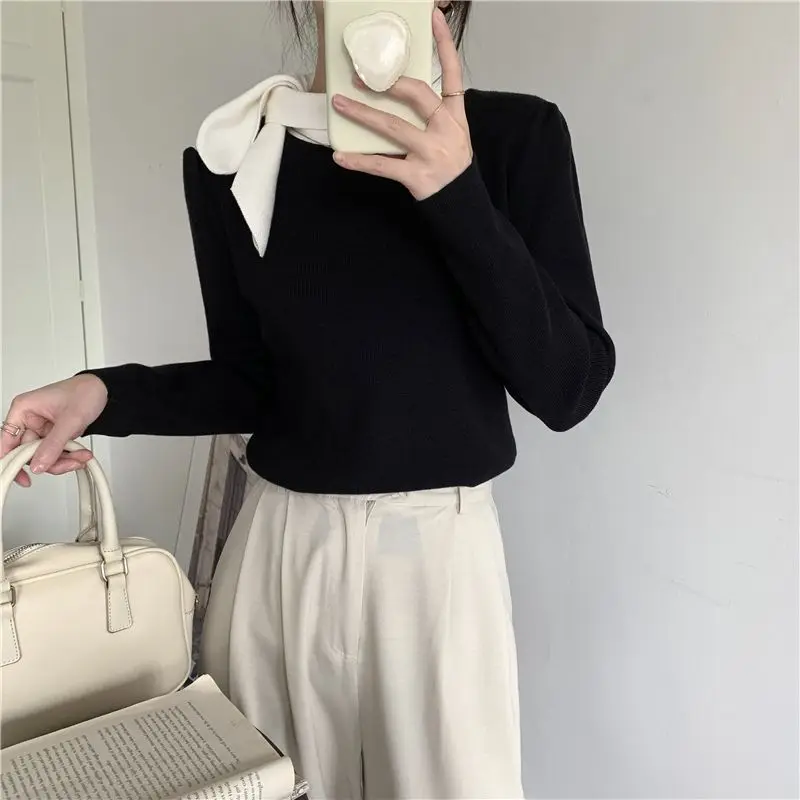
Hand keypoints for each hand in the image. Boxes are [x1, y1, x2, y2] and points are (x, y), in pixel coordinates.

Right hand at [1, 374, 107, 486]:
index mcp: (23, 409)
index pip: (6, 441)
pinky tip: (80, 454)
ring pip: (43, 456)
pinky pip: (54, 453)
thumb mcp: (70, 419)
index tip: (23, 478)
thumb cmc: (85, 392)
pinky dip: (68, 456)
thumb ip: (53, 444)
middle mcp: (29, 420)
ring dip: (63, 460)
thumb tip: (38, 465)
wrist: (103, 391)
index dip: (10, 461)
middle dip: (50, 461)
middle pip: (27, 453)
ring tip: (81, 456)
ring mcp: (41, 429)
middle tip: (69, 462)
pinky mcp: (53, 435)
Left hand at [331, 8, 471, 200]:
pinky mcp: (417, 176)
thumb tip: (401, 90)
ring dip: (362, 114)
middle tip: (359, 76)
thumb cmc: (452, 168)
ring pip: (392, 127)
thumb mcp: (453, 135)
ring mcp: (431, 153)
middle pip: (417, 95)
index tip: (433, 17)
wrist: (463, 207)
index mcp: (456, 116)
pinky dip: (359, 161)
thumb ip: (435, 113)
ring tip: (339, 103)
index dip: (444, 43)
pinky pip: (382, 165)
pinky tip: (340, 156)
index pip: (453, 72)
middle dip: (387, 82)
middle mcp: (446, 130)